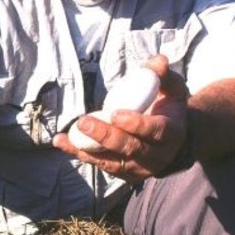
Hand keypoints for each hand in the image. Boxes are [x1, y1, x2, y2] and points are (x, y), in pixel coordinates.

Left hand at [53, 55, 190, 182]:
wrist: (172, 140)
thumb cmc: (168, 107)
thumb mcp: (172, 89)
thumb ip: (163, 75)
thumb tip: (158, 61)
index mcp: (171, 133)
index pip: (154, 131)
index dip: (135, 124)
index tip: (115, 114)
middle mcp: (156, 155)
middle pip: (129, 148)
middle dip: (105, 136)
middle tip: (84, 122)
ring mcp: (138, 167)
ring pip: (111, 161)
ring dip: (86, 150)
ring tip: (65, 138)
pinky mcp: (122, 172)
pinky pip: (100, 163)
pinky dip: (80, 153)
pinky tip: (62, 142)